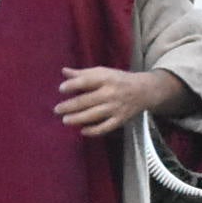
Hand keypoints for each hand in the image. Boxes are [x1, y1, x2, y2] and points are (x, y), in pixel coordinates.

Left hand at [57, 66, 182, 136]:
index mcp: (106, 78)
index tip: (61, 89)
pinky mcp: (120, 119)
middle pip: (88, 100)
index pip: (88, 81)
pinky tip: (83, 131)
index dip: (73, 85)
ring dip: (79, 118)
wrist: (144, 90)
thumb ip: (83, 74)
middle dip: (71, 105)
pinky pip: (106, 127)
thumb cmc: (118, 80)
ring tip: (65, 120)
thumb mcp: (103, 72)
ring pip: (95, 115)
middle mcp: (111, 93)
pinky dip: (94, 131)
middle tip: (57, 109)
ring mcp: (116, 108)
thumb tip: (63, 72)